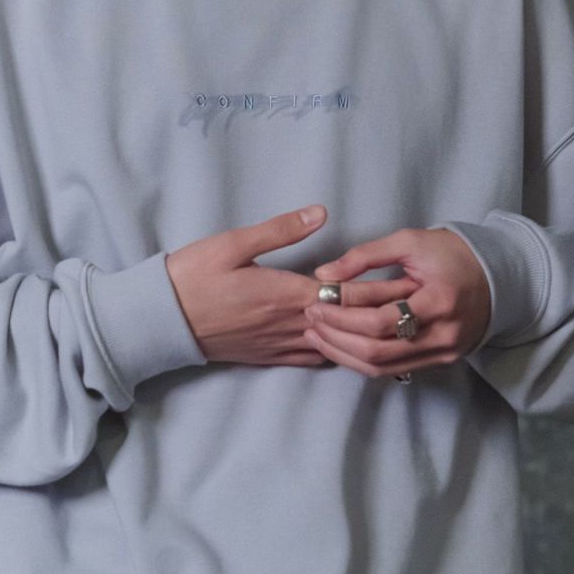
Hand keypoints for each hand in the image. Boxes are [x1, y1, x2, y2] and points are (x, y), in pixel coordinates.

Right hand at [166, 205, 420, 367]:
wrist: (160, 319)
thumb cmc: (193, 275)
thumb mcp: (233, 242)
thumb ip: (281, 230)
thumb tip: (321, 213)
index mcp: (284, 293)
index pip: (343, 293)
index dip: (377, 289)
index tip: (407, 283)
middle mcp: (287, 324)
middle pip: (345, 323)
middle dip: (380, 315)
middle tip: (414, 306)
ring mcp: (277, 345)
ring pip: (333, 346)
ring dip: (360, 336)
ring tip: (389, 328)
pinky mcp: (266, 358)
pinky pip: (311, 361)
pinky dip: (335, 353)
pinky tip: (348, 347)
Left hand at [302, 227, 491, 379]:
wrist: (496, 276)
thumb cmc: (451, 254)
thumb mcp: (410, 241)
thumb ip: (366, 256)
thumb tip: (324, 274)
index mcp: (439, 300)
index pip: (381, 320)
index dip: (342, 314)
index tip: (315, 301)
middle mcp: (444, 334)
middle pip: (378, 350)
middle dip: (336, 336)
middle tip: (310, 318)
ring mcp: (444, 353)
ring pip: (382, 367)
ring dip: (343, 353)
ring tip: (317, 334)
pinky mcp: (440, 361)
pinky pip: (393, 369)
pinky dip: (362, 359)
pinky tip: (341, 345)